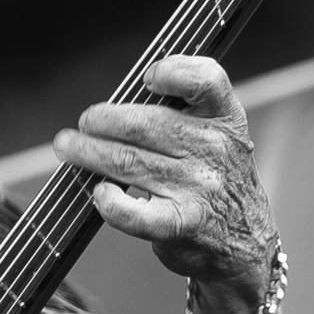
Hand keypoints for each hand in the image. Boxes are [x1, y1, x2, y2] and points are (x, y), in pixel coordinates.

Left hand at [51, 55, 277, 303]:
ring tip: (68, 147)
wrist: (245, 242)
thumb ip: (183, 115)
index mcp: (225, 120)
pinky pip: (134, 212)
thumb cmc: (217, 184)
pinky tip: (100, 193)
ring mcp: (199, 188)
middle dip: (102, 120)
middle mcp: (214, 150)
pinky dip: (110, 202)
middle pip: (145, 123)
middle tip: (84, 123)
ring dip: (89, 153)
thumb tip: (115, 107)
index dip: (173, 72)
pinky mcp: (182, 224)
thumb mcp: (219, 137)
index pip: (206, 81)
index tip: (146, 79)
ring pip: (128, 161)